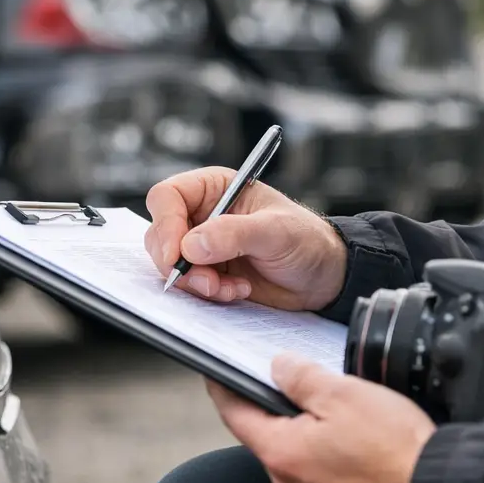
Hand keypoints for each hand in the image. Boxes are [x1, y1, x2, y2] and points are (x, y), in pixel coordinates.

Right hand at [144, 167, 347, 310]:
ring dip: (195, 282)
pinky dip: (207, 294)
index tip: (177, 254)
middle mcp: (202, 214)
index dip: (166, 224)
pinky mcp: (208, 273)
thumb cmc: (307, 240)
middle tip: (207, 281)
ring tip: (230, 287)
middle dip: (179, 263)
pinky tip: (237, 291)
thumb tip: (192, 244)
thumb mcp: (276, 231)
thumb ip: (234, 234)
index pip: (168, 197)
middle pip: (160, 234)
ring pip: (170, 264)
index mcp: (214, 188)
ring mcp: (202, 246)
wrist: (323, 277)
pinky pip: (188, 285)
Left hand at [208, 355, 436, 482]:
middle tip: (298, 383)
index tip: (216, 372)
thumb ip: (300, 376)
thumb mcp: (342, 393)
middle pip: (269, 436)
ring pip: (298, 458)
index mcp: (281, 453)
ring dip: (309, 435)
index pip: (235, 415)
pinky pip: (323, 479)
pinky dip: (329, 459)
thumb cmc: (394, 448)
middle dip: (279, 409)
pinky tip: (356, 445)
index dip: (224, 388)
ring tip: (339, 413)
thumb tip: (278, 366)